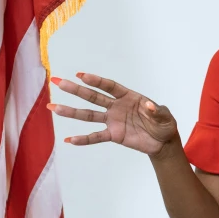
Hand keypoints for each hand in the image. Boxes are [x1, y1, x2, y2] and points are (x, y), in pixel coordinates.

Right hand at [47, 73, 178, 156]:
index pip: (109, 86)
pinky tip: (69, 140)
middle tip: (57, 82)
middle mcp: (117, 106)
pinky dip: (83, 139)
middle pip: (93, 97)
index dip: (96, 81)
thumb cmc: (164, 124)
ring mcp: (113, 121)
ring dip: (71, 112)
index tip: (80, 75)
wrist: (163, 142)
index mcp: (129, 96)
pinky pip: (96, 137)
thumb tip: (149, 106)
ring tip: (54, 107)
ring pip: (89, 115)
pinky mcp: (113, 135)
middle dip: (75, 90)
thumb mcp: (165, 117)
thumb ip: (156, 111)